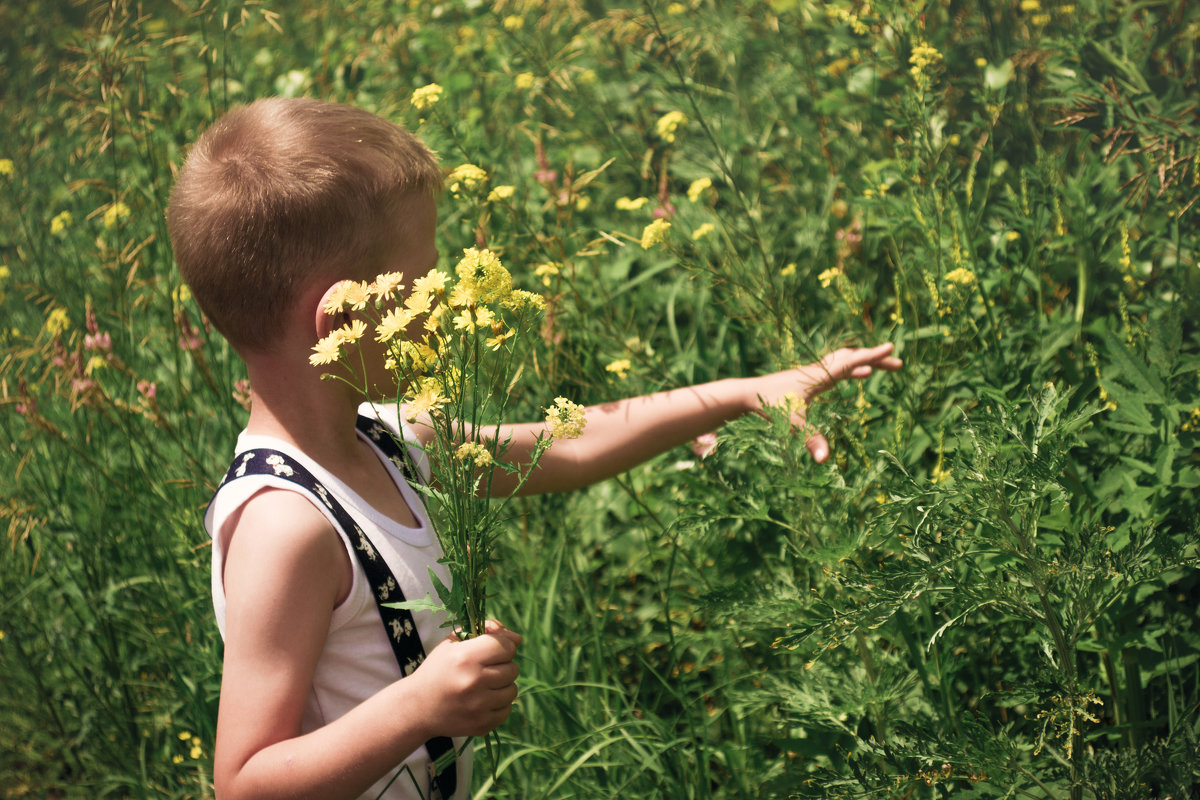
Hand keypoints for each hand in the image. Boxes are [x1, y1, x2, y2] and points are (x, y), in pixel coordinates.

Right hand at [407, 619, 521, 738]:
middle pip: (512, 668)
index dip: (505, 645)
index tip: (496, 649)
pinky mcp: (481, 725)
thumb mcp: (454, 643)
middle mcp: (473, 681)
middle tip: (486, 668)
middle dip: (503, 666)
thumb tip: (517, 638)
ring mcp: (478, 706)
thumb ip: (485, 631)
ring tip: (484, 685)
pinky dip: (499, 704)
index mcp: (465, 657)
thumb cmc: (438, 669)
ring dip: (503, 685)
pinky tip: (483, 701)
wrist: (417, 707)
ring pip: (512, 690)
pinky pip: (507, 710)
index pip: (506, 646)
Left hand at [748, 342, 902, 462]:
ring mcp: (811, 373)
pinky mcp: (806, 379)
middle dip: (874, 359)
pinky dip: (850, 369)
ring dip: (863, 362)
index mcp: (818, 377)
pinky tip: (857, 374)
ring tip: (881, 366)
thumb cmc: (767, 407)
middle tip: (897, 364)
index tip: (891, 348)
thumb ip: (810, 439)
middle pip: (851, 358)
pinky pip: (835, 370)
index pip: (850, 362)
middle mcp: (816, 370)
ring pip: (843, 362)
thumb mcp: (792, 424)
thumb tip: (825, 459)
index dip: (872, 356)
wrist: (745, 395)